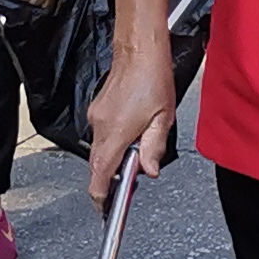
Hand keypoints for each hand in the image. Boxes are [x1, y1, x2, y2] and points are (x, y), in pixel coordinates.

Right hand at [86, 0, 175, 201]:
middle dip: (108, 179)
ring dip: (113, 157)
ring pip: (98, 149)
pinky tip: (130, 133)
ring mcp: (96, 116)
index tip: (103, 209)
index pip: (99, 175)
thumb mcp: (162, 119)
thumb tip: (149, 171)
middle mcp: (100, 127)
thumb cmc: (152, 78)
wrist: (138, 50)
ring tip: (135, 152)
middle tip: (127, 184)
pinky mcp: (97, 108)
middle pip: (96, 165)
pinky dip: (111, 141)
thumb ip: (153, 148)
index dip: (100, 196)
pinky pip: (100, 134)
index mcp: (115, 134)